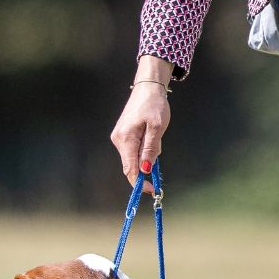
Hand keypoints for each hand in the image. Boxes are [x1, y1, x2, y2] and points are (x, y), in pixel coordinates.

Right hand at [111, 56, 173, 191]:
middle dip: (146, 168)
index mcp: (126, 139)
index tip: (152, 190)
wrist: (148, 88)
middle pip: (132, 166)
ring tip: (156, 138)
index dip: (139, 183)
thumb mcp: (157, 128)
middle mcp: (119, 140)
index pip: (130, 169)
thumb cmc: (154, 105)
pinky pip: (134, 151)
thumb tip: (145, 169)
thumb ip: (151, 149)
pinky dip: (145, 151)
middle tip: (159, 156)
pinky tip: (152, 138)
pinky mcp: (124, 136)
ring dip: (147, 157)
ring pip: (134, 159)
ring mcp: (120, 138)